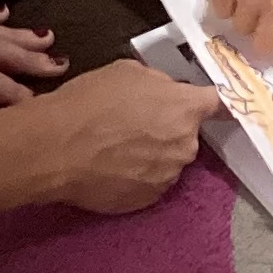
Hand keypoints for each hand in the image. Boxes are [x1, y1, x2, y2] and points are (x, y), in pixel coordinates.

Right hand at [47, 59, 219, 213]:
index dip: (205, 101)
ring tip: (117, 147)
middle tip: (135, 123)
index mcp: (185, 109)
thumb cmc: (90, 102)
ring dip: (153, 154)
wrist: (56, 148)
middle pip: (187, 134)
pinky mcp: (148, 201)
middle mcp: (186, 146)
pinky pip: (150, 182)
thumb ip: (158, 83)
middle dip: (169, 128)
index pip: (216, 103)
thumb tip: (165, 93)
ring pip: (168, 160)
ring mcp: (168, 178)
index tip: (197, 102)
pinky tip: (112, 166)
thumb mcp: (128, 71)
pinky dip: (137, 175)